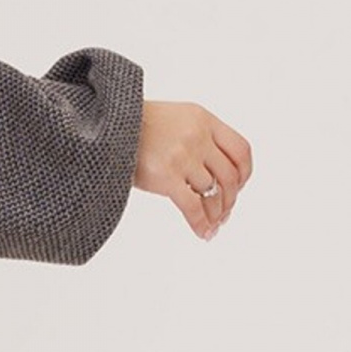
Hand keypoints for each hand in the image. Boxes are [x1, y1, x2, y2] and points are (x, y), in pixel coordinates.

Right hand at [133, 98, 250, 239]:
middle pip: (230, 175)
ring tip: (213, 225)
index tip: (239, 186)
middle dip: (231, 199)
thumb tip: (216, 173)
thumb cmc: (137, 125)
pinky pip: (193, 207)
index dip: (245, 172)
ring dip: (216, 214)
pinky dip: (201, 224)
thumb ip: (199, 137)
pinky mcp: (166, 177)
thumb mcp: (176, 118)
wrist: (105, 126)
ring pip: (213, 193)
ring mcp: (183, 157)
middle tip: (225, 212)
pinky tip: (203, 233)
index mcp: (204, 119)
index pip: (241, 150)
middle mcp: (198, 137)